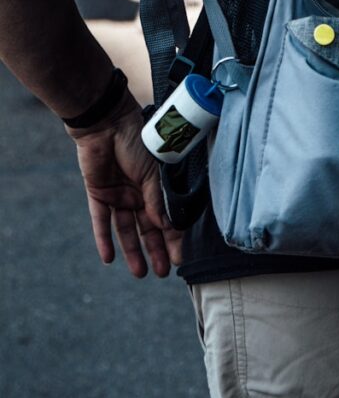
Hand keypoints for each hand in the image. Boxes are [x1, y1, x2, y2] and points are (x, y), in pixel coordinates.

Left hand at [67, 93, 182, 277]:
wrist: (107, 124)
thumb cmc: (138, 141)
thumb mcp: (153, 173)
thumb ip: (158, 202)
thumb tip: (168, 228)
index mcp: (156, 186)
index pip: (167, 218)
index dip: (174, 239)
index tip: (180, 259)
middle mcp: (138, 194)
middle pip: (148, 228)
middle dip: (156, 250)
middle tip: (163, 273)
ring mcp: (118, 195)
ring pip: (126, 229)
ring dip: (133, 251)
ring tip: (140, 273)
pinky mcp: (99, 195)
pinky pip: (101, 221)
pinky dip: (104, 240)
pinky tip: (109, 259)